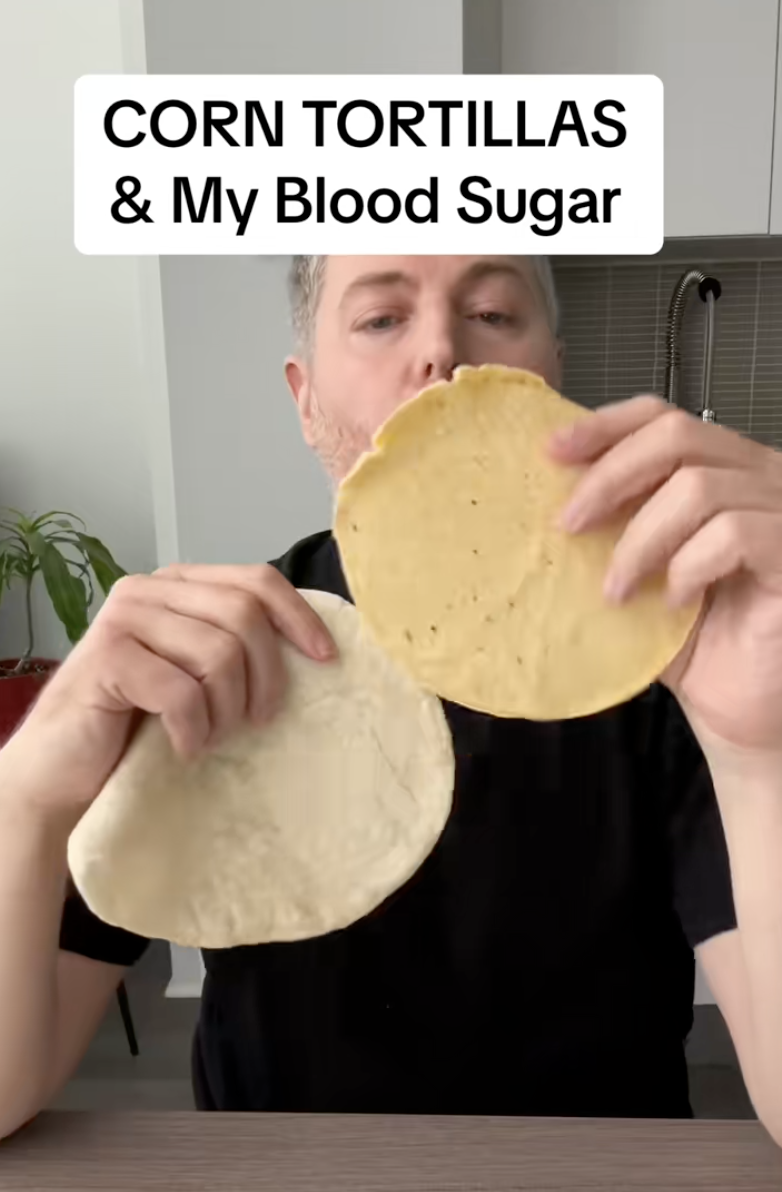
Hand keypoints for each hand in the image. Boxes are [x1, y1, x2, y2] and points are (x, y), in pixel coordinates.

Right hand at [0, 565, 335, 819]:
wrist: (61, 769)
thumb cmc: (135, 722)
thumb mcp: (195, 674)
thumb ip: (233, 645)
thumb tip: (314, 647)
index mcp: (178, 585)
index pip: (257, 580)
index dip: (299, 617)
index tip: (326, 660)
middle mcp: (149, 590)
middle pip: (244, 614)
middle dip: (265, 675)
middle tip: (256, 722)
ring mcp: (123, 619)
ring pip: (219, 653)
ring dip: (226, 710)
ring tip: (210, 736)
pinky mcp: (106, 658)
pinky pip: (182, 692)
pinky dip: (193, 730)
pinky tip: (183, 747)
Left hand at [550, 396, 781, 757]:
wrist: (737, 709)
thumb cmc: (691, 640)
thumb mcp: (637, 570)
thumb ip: (608, 527)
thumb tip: (541, 494)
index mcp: (718, 468)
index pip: (661, 416)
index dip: (604, 425)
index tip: (552, 452)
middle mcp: (758, 476)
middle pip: (677, 435)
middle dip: (610, 477)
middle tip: (568, 525)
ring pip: (699, 488)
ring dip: (641, 540)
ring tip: (616, 589)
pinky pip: (735, 534)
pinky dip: (690, 565)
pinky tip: (674, 599)